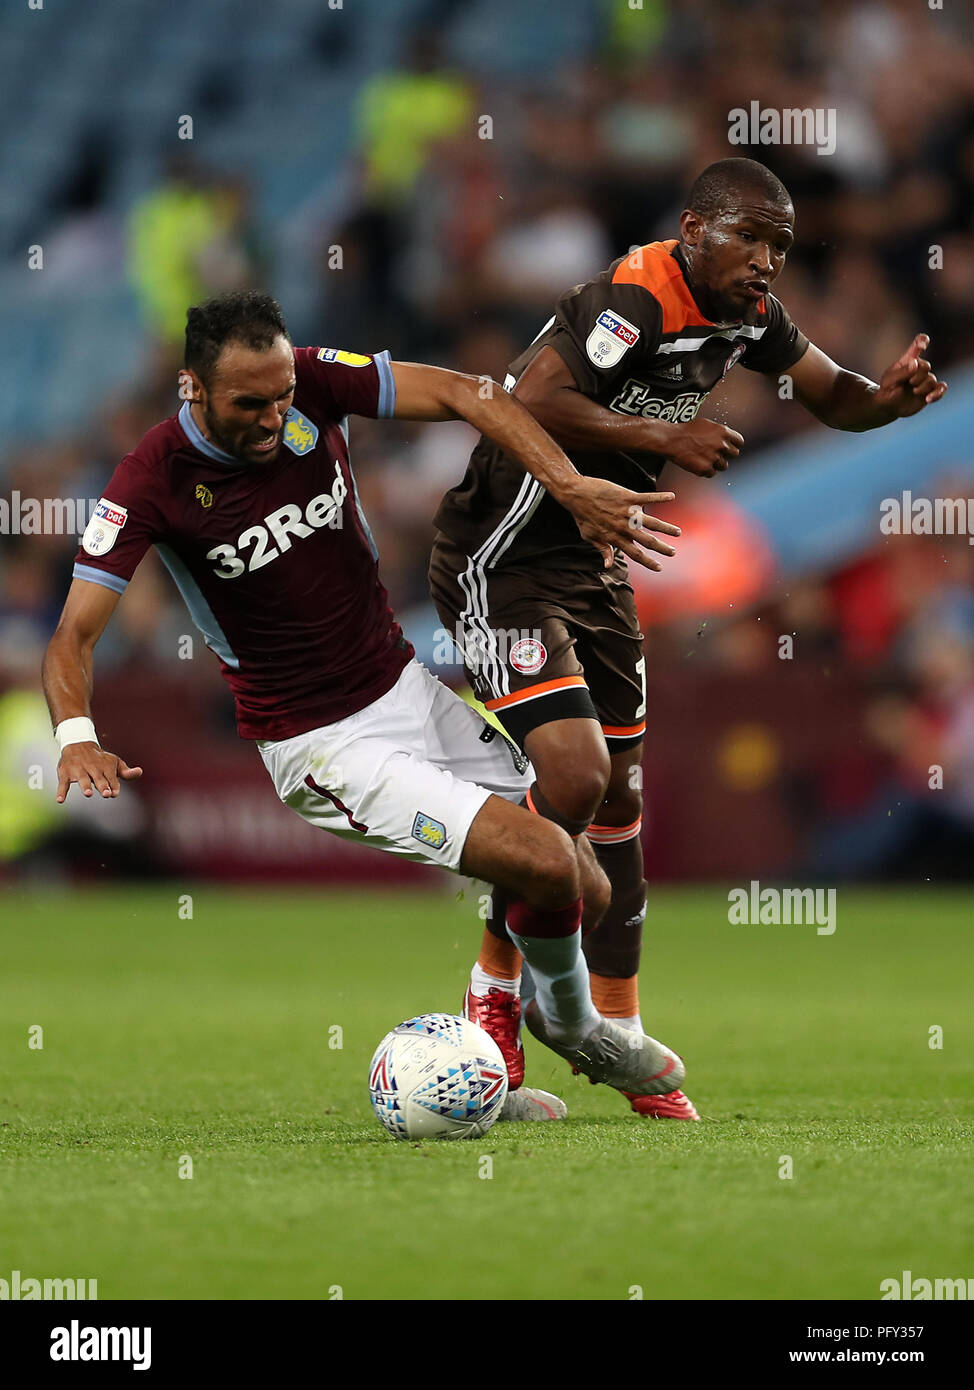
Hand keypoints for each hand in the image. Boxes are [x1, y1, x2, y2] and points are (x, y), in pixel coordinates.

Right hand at [56, 742, 142, 802]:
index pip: (111, 779)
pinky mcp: (65, 773)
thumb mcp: (114, 762)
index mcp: (105, 768)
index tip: (114, 793)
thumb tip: (140, 772)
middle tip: (106, 793)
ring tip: (88, 793)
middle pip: (98, 779)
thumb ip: (126, 772)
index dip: (113, 786)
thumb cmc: (100, 758)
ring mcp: (78, 771)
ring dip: (85, 786)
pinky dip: (61, 792)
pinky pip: (63, 783)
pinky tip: (60, 800)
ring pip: (82, 779)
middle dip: (102, 785)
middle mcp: (92, 769)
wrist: (78, 743)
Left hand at [563, 475, 680, 569]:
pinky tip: (672, 496)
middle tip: (673, 553)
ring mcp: (625, 512)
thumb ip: (602, 550)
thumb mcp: (590, 537)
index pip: (634, 554)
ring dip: (665, 528)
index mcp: (614, 538)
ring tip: (677, 532)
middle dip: (661, 548)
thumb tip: (607, 566)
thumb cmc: (582, 516)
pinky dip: (659, 497)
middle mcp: (622, 527)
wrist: (575, 494)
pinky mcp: (626, 497)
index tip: (659, 568)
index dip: (647, 562)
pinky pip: (646, 497)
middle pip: (646, 540)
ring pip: (650, 522)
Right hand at [664, 418, 743, 476]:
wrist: (672, 440)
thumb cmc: (686, 431)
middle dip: (725, 454)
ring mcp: (714, 458)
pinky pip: (712, 473)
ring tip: (704, 458)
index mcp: (724, 432)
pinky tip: (697, 463)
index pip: (739, 442)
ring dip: (716, 464)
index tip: (729, 447)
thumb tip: (728, 438)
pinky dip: (705, 470)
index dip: (734, 445)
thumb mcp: (707, 424)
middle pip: (734, 454)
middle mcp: (722, 445)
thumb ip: (720, 432)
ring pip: (723, 466)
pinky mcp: (706, 469)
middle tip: (714, 453)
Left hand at [875, 334, 946, 418]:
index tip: (921, 346)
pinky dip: (937, 393)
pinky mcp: (932, 390)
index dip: (922, 341)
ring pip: (931, 379)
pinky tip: (928, 398)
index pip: (918, 343)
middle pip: (926, 366)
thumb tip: (915, 363)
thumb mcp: (889, 380)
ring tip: (913, 391)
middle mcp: (919, 367)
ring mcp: (926, 378)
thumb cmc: (888, 389)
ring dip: (922, 387)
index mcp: (909, 359)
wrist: (890, 406)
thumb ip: (902, 372)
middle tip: (908, 383)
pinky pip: (941, 388)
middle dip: (916, 376)